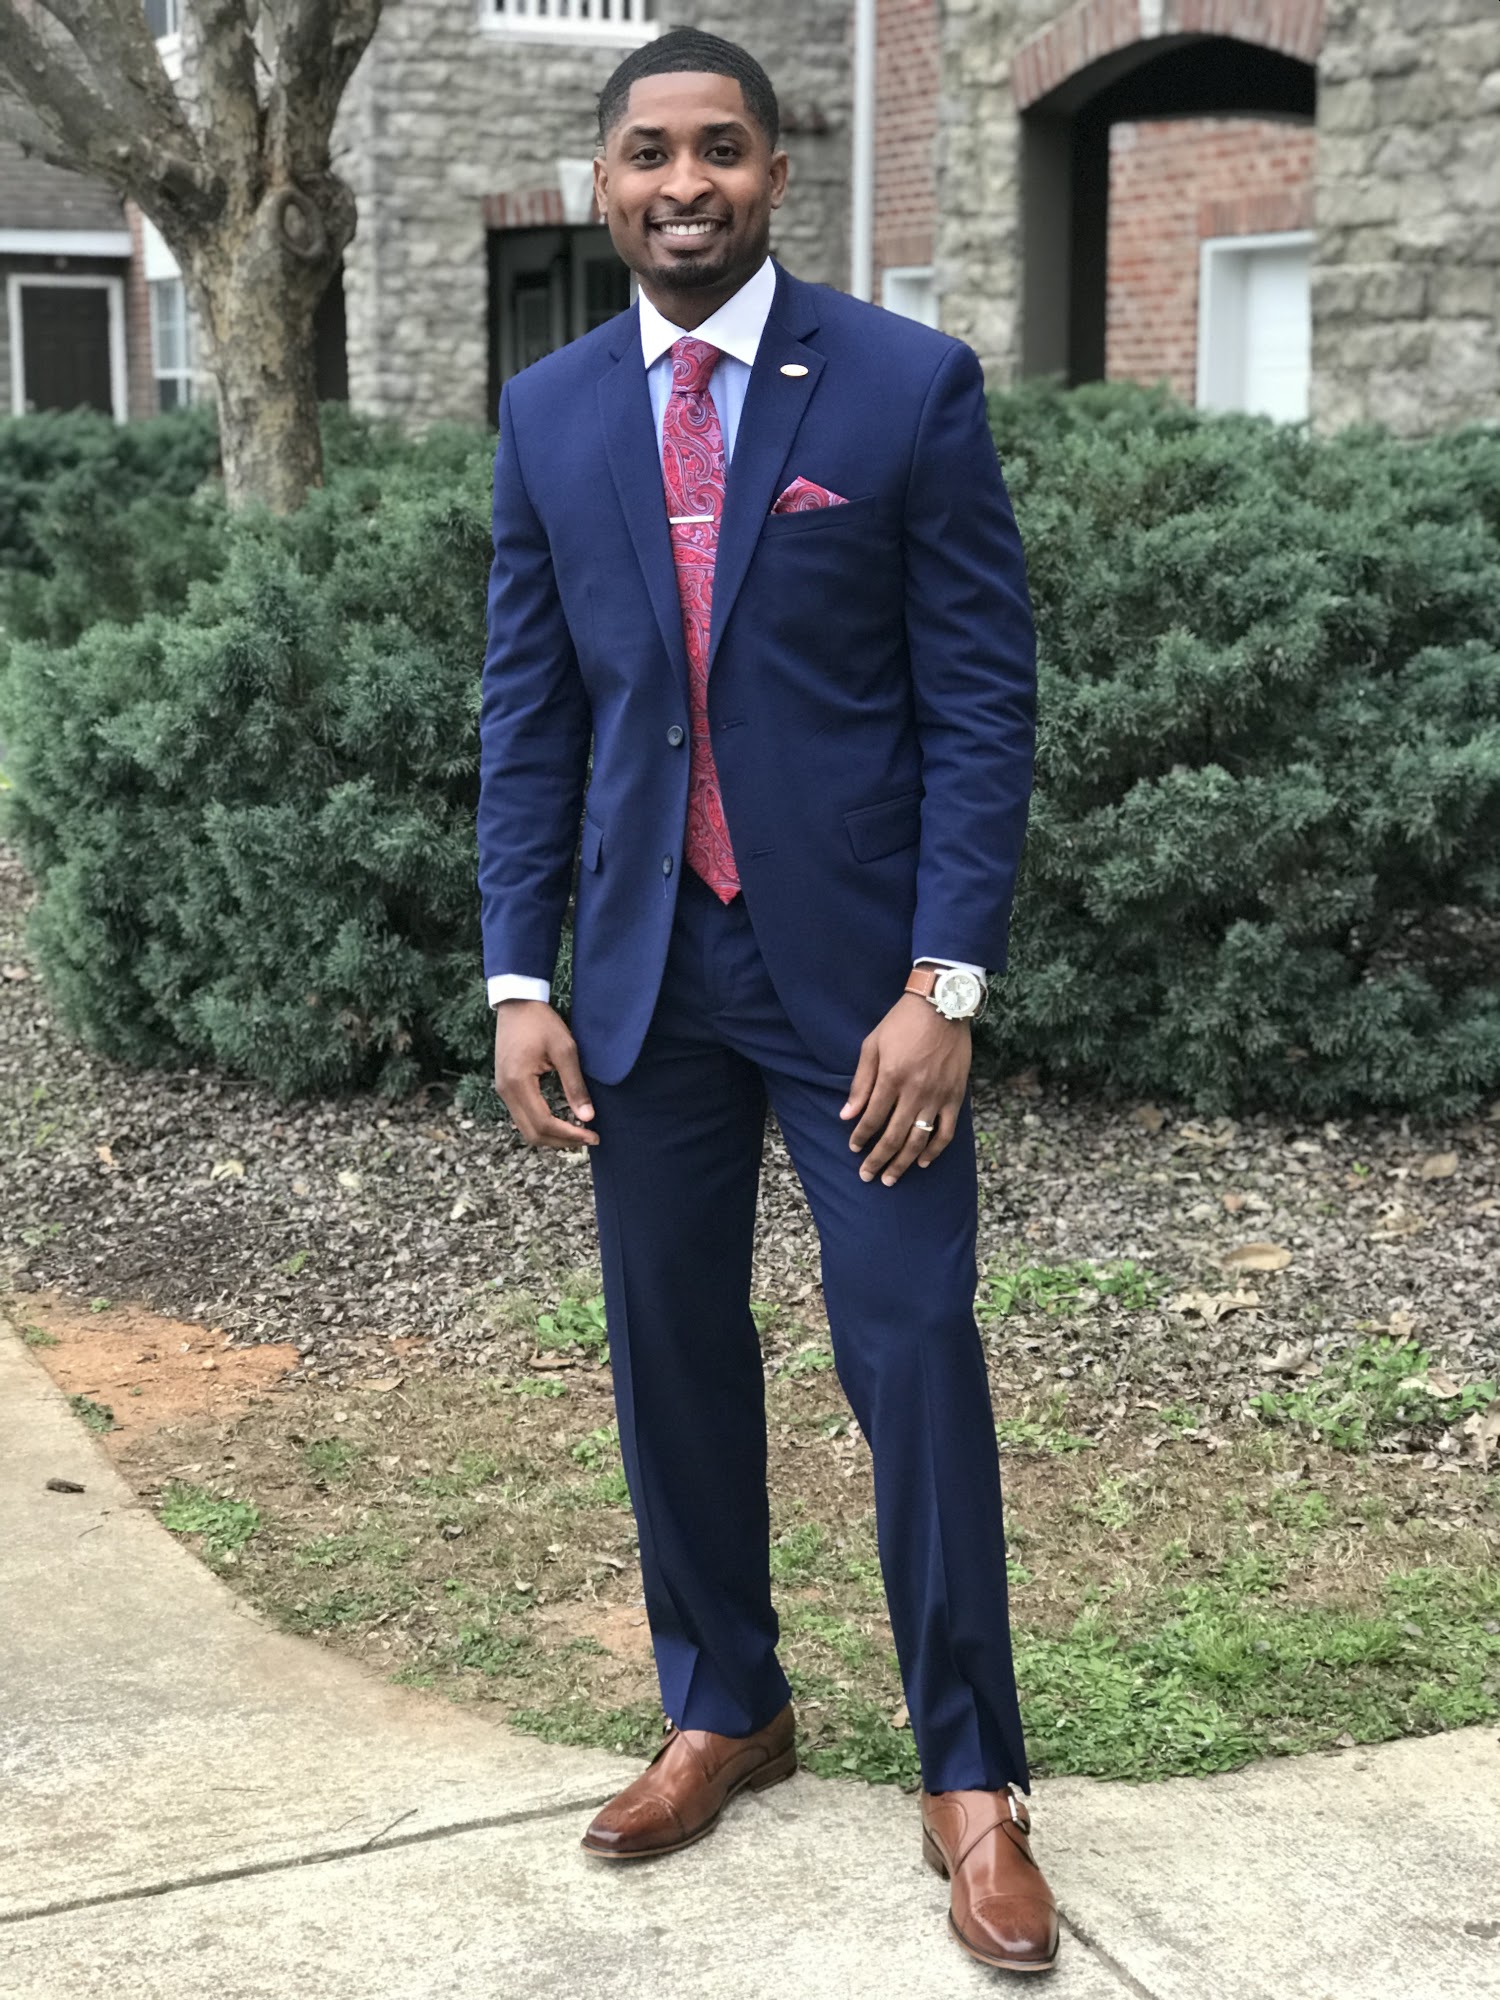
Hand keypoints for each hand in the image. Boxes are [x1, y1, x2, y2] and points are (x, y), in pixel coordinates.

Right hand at [493, 1001, 598, 1149]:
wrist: (516, 1003)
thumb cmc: (542, 1022)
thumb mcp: (565, 1049)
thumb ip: (575, 1085)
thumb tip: (587, 1117)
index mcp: (518, 1083)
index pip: (544, 1123)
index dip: (569, 1135)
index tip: (593, 1136)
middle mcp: (506, 1091)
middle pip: (532, 1133)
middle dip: (561, 1142)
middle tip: (589, 1139)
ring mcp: (503, 1090)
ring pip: (526, 1128)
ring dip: (552, 1136)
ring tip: (578, 1133)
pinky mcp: (506, 1087)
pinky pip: (523, 1116)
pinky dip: (542, 1125)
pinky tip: (562, 1121)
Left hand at [840, 994, 970, 1184]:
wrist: (942, 1004)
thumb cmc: (901, 1022)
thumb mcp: (872, 1045)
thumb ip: (860, 1083)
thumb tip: (846, 1115)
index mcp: (891, 1077)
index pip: (872, 1118)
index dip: (860, 1137)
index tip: (853, 1149)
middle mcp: (915, 1090)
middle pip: (893, 1136)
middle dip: (877, 1160)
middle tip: (867, 1176)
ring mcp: (938, 1095)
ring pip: (918, 1140)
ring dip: (903, 1163)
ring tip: (891, 1178)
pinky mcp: (956, 1096)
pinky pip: (946, 1131)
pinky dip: (935, 1150)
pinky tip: (922, 1162)